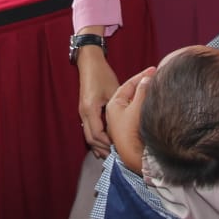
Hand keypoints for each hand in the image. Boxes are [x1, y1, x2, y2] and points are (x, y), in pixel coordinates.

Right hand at [77, 41, 119, 157]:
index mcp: (90, 109)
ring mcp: (82, 112)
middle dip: (103, 149)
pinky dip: (96, 139)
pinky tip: (105, 143)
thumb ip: (122, 103)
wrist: (89, 63)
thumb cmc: (102, 74)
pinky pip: (88, 129)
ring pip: (88, 136)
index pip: (98, 134)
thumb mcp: (114, 89)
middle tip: (116, 155)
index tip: (120, 148)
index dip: (109, 143)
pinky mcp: (84, 110)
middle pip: (90, 139)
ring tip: (111, 154)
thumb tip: (136, 113)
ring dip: (98, 146)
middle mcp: (84, 113)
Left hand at [106, 66, 155, 175]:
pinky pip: (139, 111)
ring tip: (158, 87)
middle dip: (144, 85)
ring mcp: (123, 121)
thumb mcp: (136, 108)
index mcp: (113, 105)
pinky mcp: (131, 129)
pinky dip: (146, 105)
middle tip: (157, 77)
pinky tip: (155, 103)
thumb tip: (147, 78)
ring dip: (146, 95)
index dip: (142, 75)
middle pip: (132, 93)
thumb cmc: (131, 132)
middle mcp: (116, 112)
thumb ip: (142, 91)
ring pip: (136, 102)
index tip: (154, 69)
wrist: (135, 157)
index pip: (129, 84)